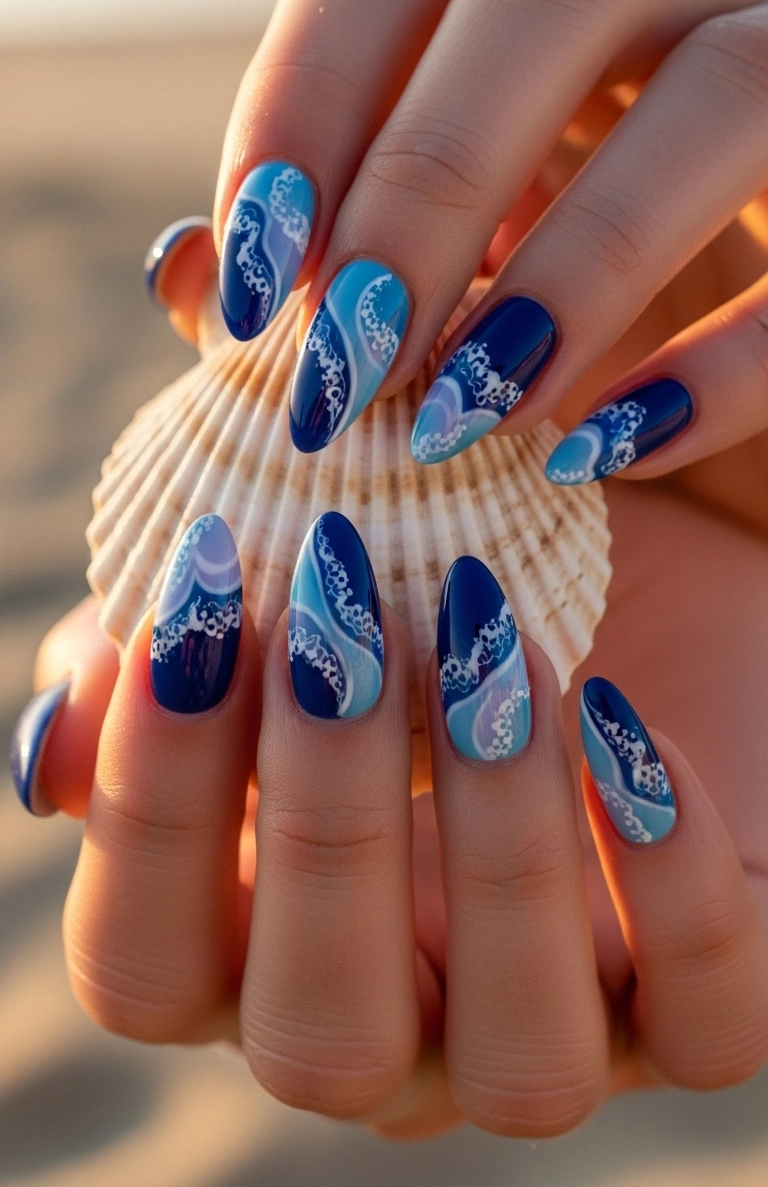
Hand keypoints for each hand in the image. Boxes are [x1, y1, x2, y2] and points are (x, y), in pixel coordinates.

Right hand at [23, 482, 767, 1138]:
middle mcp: (392, 1021)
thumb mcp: (291, 598)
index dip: (151, 802)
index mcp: (255, 944)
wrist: (626, 563)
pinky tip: (624, 716)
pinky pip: (707, 1019)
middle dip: (321, 818)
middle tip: (342, 614)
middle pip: (314, 1039)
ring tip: (496, 649)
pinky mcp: (697, 999)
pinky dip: (671, 876)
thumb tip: (52, 733)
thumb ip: (171, 666)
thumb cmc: (421, 576)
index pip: (144, 963)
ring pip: (517, 1058)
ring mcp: (550, 1025)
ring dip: (499, 846)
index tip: (195, 603)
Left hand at [148, 0, 767, 526]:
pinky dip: (725, 363)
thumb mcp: (430, 292)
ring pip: (722, 81)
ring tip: (472, 414)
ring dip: (577, 260)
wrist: (737, 402)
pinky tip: (610, 449)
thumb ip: (320, 272)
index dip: (302, 101)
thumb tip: (185, 268)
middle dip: (429, 181)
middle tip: (352, 359)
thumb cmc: (563, 326)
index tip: (251, 281)